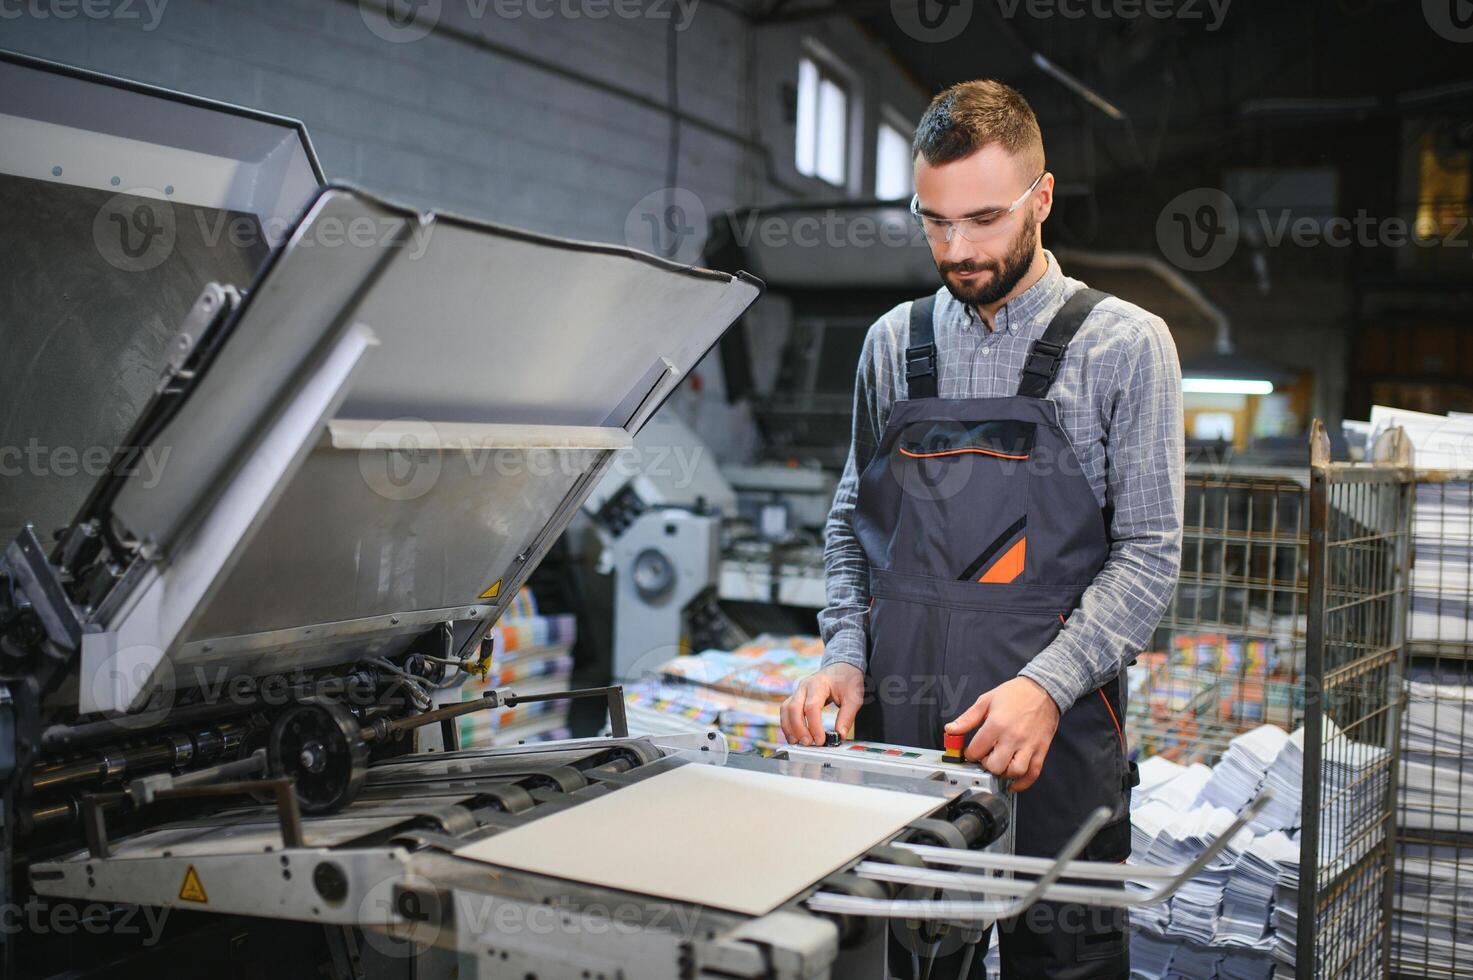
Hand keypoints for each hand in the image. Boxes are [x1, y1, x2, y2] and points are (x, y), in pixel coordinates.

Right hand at [780, 663, 863, 745]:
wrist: (842, 666)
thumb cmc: (847, 679)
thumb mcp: (854, 697)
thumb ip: (847, 716)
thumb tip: (840, 735)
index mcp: (819, 683)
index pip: (811, 707)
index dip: (814, 726)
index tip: (820, 740)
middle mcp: (804, 686)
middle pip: (793, 708)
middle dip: (798, 729)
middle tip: (808, 743)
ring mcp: (798, 691)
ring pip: (785, 710)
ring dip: (789, 728)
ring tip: (798, 742)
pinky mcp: (796, 698)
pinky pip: (786, 711)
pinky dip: (788, 724)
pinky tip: (795, 736)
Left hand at [945, 677, 1059, 790]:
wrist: (1043, 689)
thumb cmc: (1015, 694)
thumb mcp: (986, 701)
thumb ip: (967, 719)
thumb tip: (950, 730)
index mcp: (996, 724)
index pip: (976, 751)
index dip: (970, 754)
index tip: (971, 751)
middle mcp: (1013, 737)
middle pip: (995, 766)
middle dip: (986, 765)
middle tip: (986, 757)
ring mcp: (1028, 745)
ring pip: (1014, 772)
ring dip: (1004, 773)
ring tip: (1000, 764)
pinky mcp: (1041, 750)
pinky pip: (1033, 774)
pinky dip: (1023, 783)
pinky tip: (1013, 782)